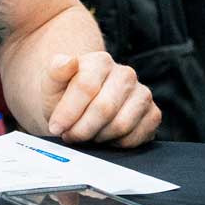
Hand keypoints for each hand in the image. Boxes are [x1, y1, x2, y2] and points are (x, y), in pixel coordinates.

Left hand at [41, 51, 158, 147]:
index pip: (86, 87)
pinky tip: (103, 137)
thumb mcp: (52, 82)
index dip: (68, 112)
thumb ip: (56, 70)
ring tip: (85, 135)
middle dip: (82, 128)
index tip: (55, 127)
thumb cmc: (64, 95)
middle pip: (104, 108)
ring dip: (97, 137)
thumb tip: (70, 62)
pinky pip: (135, 137)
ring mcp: (142, 94)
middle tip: (69, 136)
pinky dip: (115, 143)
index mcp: (100, 61)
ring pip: (120, 125)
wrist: (81, 107)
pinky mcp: (153, 114)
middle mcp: (126, 74)